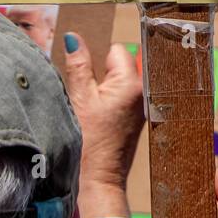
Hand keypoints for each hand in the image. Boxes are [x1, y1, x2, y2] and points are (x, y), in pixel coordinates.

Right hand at [61, 32, 143, 189]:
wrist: (99, 179)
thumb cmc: (90, 143)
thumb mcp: (80, 98)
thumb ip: (79, 64)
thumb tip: (74, 37)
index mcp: (132, 82)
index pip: (115, 49)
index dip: (97, 59)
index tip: (86, 76)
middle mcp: (143, 91)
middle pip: (119, 63)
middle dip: (101, 72)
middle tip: (88, 94)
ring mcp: (141, 105)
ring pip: (119, 79)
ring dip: (104, 86)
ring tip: (93, 108)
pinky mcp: (136, 116)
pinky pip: (122, 95)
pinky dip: (109, 99)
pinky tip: (99, 116)